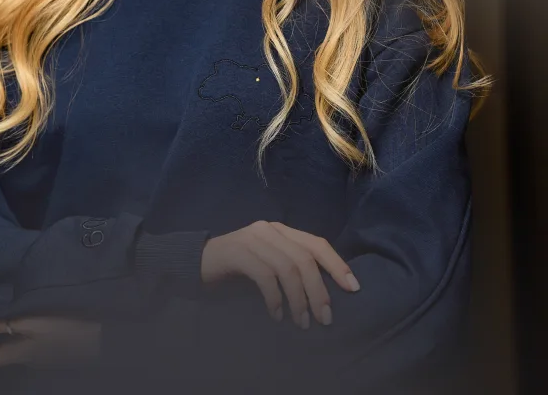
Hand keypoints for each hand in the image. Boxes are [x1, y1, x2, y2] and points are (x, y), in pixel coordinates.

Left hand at [0, 315, 101, 369]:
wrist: (98, 342)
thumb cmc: (64, 329)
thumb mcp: (31, 320)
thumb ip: (1, 323)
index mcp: (18, 352)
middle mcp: (24, 360)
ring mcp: (37, 360)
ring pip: (11, 353)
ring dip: (0, 343)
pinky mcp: (47, 356)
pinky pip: (23, 350)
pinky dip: (15, 341)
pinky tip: (24, 327)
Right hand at [200, 220, 360, 328]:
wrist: (198, 262)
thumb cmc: (239, 268)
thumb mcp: (269, 263)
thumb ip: (291, 266)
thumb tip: (324, 292)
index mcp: (281, 230)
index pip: (317, 243)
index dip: (337, 264)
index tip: (353, 288)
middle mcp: (270, 229)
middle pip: (305, 258)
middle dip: (319, 290)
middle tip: (324, 318)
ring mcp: (253, 238)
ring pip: (287, 267)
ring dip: (298, 299)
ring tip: (301, 323)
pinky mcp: (238, 252)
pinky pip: (265, 276)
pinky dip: (275, 298)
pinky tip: (276, 315)